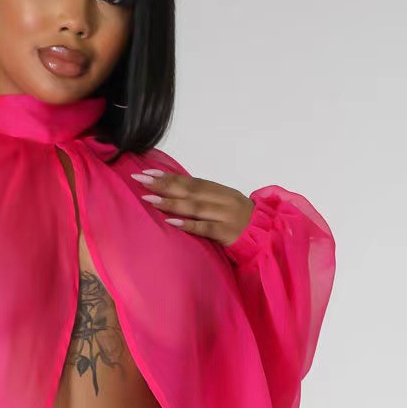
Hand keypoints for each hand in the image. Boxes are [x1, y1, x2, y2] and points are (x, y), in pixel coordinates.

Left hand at [130, 168, 253, 245]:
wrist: (265, 236)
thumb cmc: (239, 220)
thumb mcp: (223, 203)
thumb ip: (204, 197)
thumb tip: (175, 190)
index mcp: (220, 190)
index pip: (191, 181)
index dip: (169, 176)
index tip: (148, 172)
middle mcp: (222, 200)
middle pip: (189, 190)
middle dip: (163, 184)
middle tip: (140, 180)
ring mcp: (224, 216)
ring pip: (195, 207)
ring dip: (170, 202)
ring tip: (149, 198)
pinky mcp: (227, 233)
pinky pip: (204, 228)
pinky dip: (187, 224)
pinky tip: (170, 222)